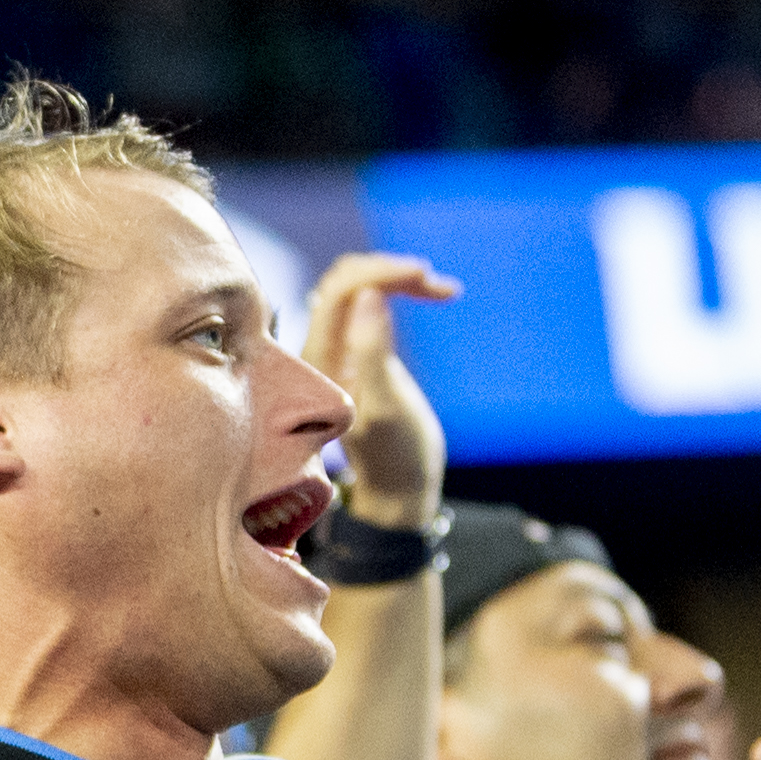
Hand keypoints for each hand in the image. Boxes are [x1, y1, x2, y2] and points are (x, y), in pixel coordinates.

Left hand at [301, 254, 461, 525]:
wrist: (400, 487)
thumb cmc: (396, 456)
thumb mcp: (388, 407)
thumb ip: (373, 350)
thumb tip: (369, 294)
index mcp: (319, 361)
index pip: (339, 292)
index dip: (381, 273)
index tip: (425, 275)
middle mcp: (320, 349)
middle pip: (346, 281)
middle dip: (391, 272)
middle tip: (438, 286)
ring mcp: (337, 348)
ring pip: (358, 287)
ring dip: (397, 277)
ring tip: (441, 290)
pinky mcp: (357, 349)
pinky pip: (368, 302)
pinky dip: (398, 289)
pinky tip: (430, 293)